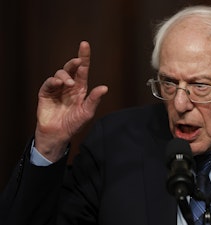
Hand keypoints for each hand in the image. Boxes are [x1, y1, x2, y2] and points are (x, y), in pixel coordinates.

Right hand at [34, 41, 107, 161]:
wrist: (58, 134)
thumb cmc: (74, 124)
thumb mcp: (87, 112)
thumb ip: (94, 99)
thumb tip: (105, 87)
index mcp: (80, 88)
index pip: (83, 70)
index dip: (84, 57)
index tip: (84, 44)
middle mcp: (69, 86)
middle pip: (71, 68)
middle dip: (74, 62)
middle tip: (78, 61)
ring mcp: (57, 89)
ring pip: (60, 74)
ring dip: (65, 76)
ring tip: (69, 84)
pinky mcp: (46, 93)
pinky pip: (49, 83)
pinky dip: (53, 81)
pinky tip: (58, 84)